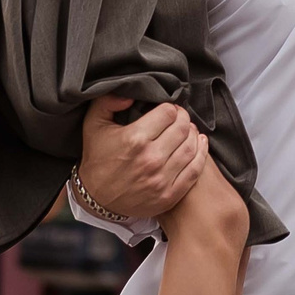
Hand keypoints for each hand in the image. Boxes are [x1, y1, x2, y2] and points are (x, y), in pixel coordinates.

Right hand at [77, 96, 207, 219]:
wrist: (95, 199)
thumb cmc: (96, 159)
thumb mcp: (93, 124)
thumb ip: (107, 101)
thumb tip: (130, 95)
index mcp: (134, 139)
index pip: (168, 113)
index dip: (170, 107)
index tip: (168, 110)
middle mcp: (150, 159)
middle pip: (182, 128)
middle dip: (183, 118)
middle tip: (180, 117)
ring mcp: (161, 179)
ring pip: (191, 147)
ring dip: (193, 134)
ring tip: (188, 130)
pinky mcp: (168, 195)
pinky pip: (194, 171)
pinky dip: (201, 155)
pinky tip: (200, 145)